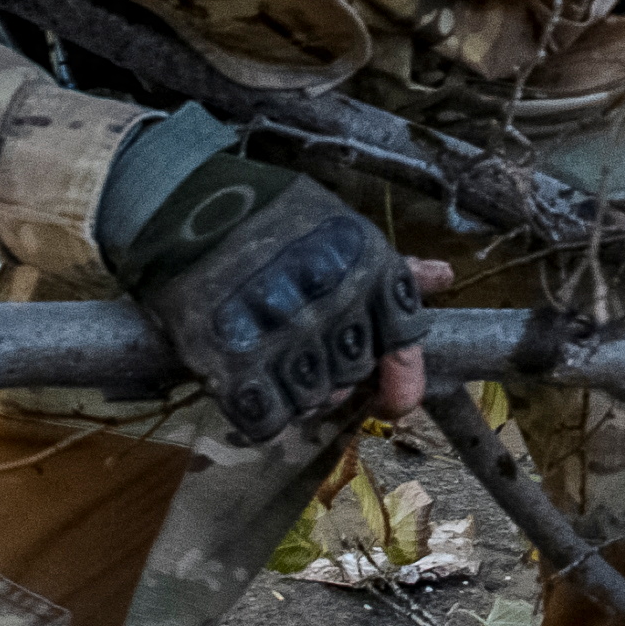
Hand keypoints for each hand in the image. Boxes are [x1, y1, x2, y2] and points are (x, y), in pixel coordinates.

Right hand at [103, 117, 423, 442]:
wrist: (179, 205)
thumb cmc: (265, 214)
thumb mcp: (337, 227)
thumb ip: (389, 266)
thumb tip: (445, 277)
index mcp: (365, 264)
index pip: (405, 338)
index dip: (401, 373)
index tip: (391, 395)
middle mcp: (332, 301)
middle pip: (354, 376)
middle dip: (334, 375)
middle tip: (300, 350)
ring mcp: (284, 334)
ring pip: (314, 402)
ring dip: (296, 394)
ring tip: (270, 360)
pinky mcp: (233, 364)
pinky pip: (268, 420)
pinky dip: (261, 414)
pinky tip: (248, 388)